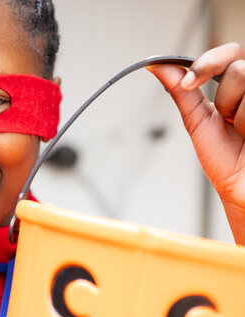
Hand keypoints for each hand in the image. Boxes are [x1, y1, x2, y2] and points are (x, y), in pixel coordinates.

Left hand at [147, 42, 244, 244]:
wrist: (242, 189)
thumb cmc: (225, 160)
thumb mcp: (197, 121)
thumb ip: (181, 91)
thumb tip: (156, 66)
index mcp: (238, 86)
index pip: (228, 53)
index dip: (207, 63)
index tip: (190, 83)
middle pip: (238, 69)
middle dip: (225, 99)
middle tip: (228, 121)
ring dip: (240, 115)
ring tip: (244, 133)